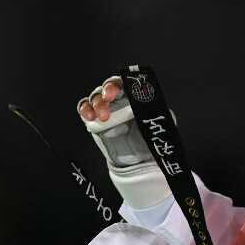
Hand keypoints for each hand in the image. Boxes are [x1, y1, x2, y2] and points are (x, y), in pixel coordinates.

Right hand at [76, 76, 170, 209]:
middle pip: (108, 87)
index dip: (121, 83)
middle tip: (109, 98)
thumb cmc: (150, 139)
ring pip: (96, 97)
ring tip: (101, 115)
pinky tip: (89, 116)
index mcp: (134, 97)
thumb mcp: (159, 125)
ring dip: (96, 102)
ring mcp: (105, 110)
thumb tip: (155, 108)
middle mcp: (118, 100)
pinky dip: (85, 109)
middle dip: (107, 90)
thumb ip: (156, 114)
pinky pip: (86, 109)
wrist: (139, 161)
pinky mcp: (95, 121)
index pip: (126, 83)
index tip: (120, 89)